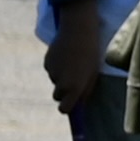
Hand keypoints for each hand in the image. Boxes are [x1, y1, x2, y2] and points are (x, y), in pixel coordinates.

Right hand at [43, 4, 101, 118]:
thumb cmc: (91, 54)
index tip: (70, 105)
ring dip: (61, 76)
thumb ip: (84, 90)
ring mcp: (52, 72)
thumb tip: (78, 102)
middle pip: (57, 96)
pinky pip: (51, 69)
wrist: (78, 31)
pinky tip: (65, 55)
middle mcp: (60, 83)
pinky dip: (56, 66)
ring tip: (72, 62)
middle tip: (74, 80)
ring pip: (55, 81)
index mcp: (74, 88)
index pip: (64, 109)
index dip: (67, 107)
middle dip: (63, 92)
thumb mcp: (92, 74)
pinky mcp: (46, 62)